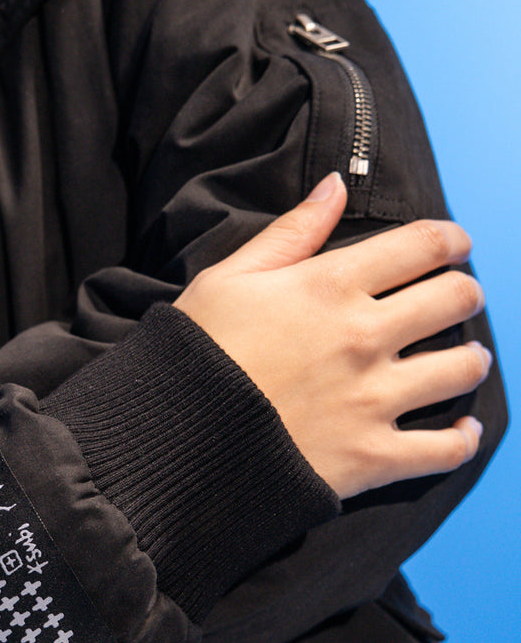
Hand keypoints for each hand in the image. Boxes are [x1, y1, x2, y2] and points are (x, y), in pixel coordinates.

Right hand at [173, 173, 490, 498]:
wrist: (170, 443)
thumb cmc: (192, 357)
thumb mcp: (227, 280)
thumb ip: (291, 233)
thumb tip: (335, 186)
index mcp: (330, 286)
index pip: (422, 245)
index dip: (450, 240)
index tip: (455, 245)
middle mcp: (363, 337)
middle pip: (455, 299)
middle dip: (464, 293)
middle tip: (458, 298)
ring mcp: (372, 398)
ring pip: (461, 368)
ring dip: (470, 359)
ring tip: (465, 359)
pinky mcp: (371, 456)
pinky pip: (445, 448)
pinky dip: (462, 437)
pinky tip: (462, 428)